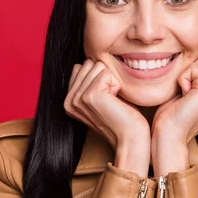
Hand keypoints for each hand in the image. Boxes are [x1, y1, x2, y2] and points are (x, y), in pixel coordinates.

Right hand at [64, 59, 150, 176]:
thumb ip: (88, 82)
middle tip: (110, 98)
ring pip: (97, 66)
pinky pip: (106, 73)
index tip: (105, 96)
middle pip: (88, 63)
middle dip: (105, 76)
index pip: (81, 66)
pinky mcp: (89, 96)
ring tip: (113, 99)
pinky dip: (116, 84)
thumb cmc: (120, 116)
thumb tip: (88, 60)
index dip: (99, 76)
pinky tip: (116, 100)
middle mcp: (68, 100)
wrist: (129, 137)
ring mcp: (77, 98)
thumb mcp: (100, 98)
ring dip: (111, 80)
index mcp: (68, 100)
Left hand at [151, 55, 197, 175]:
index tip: (187, 94)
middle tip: (185, 96)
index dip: (194, 73)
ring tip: (185, 96)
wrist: (169, 135)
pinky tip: (183, 96)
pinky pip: (194, 67)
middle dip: (191, 72)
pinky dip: (183, 78)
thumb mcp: (190, 92)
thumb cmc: (173, 114)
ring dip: (187, 75)